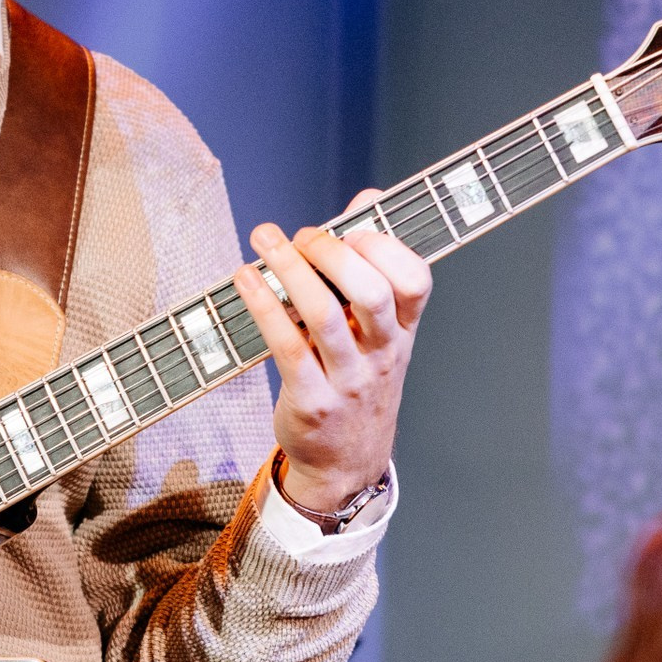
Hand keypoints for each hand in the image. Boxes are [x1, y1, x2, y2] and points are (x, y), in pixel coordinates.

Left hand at [234, 189, 432, 517]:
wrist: (347, 464)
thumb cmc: (358, 381)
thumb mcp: (379, 331)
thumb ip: (372, 264)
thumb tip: (370, 198)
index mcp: (402, 330)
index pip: (416, 280)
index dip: (387, 246)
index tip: (353, 228)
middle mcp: (381, 353)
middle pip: (371, 292)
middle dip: (332, 252)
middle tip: (302, 235)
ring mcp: (347, 379)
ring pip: (323, 316)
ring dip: (290, 270)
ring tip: (264, 238)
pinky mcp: (311, 400)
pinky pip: (286, 346)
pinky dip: (263, 306)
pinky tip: (245, 278)